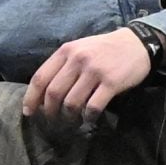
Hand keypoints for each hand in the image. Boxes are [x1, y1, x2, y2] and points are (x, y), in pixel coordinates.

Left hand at [25, 28, 152, 125]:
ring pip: (71, 102)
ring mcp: (94, 71)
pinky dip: (88, 117)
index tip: (28, 112)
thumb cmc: (104, 49)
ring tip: (72, 121)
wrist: (137, 43)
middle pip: (53, 93)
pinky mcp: (111, 82)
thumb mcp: (79, 49)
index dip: (31, 98)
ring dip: (69, 117)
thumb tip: (42, 93)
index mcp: (66, 51)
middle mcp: (78, 59)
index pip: (40, 77)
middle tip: (53, 120)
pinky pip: (92, 107)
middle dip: (50, 112)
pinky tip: (89, 118)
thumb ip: (62, 66)